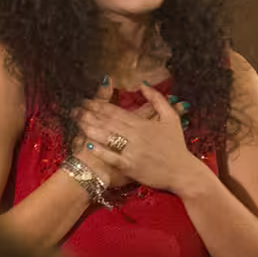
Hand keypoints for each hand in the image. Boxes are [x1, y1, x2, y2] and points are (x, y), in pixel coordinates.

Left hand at [77, 88, 206, 195]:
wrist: (183, 172)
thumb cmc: (177, 146)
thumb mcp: (171, 119)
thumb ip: (158, 100)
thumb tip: (143, 84)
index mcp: (143, 124)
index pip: (116, 112)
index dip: (99, 105)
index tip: (85, 100)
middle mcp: (136, 136)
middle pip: (108, 123)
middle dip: (89, 115)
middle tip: (74, 109)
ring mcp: (132, 152)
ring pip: (107, 137)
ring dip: (90, 129)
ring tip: (77, 122)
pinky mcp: (131, 167)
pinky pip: (112, 157)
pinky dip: (100, 151)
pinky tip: (88, 145)